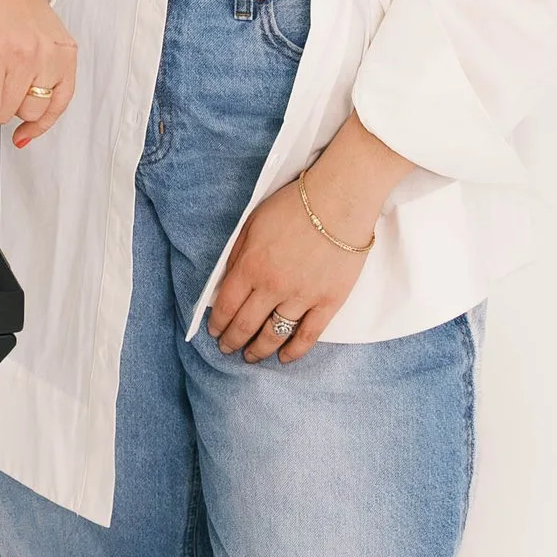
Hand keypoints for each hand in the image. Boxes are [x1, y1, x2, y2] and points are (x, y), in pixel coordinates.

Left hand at [206, 117, 407, 362]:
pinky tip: (284, 358)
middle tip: (227, 349)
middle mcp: (272, 286)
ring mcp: (302, 296)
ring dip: (258, 351)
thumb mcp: (253, 222)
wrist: (340, 198)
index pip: (225, 306)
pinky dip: (294, 351)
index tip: (215, 332)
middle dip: (232, 341)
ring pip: (273, 335)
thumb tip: (225, 282)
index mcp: (250, 265)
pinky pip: (308, 336)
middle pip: (245, 325)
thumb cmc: (294, 204)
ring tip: (251, 357)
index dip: (217, 324)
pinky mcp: (329, 301)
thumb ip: (237, 254)